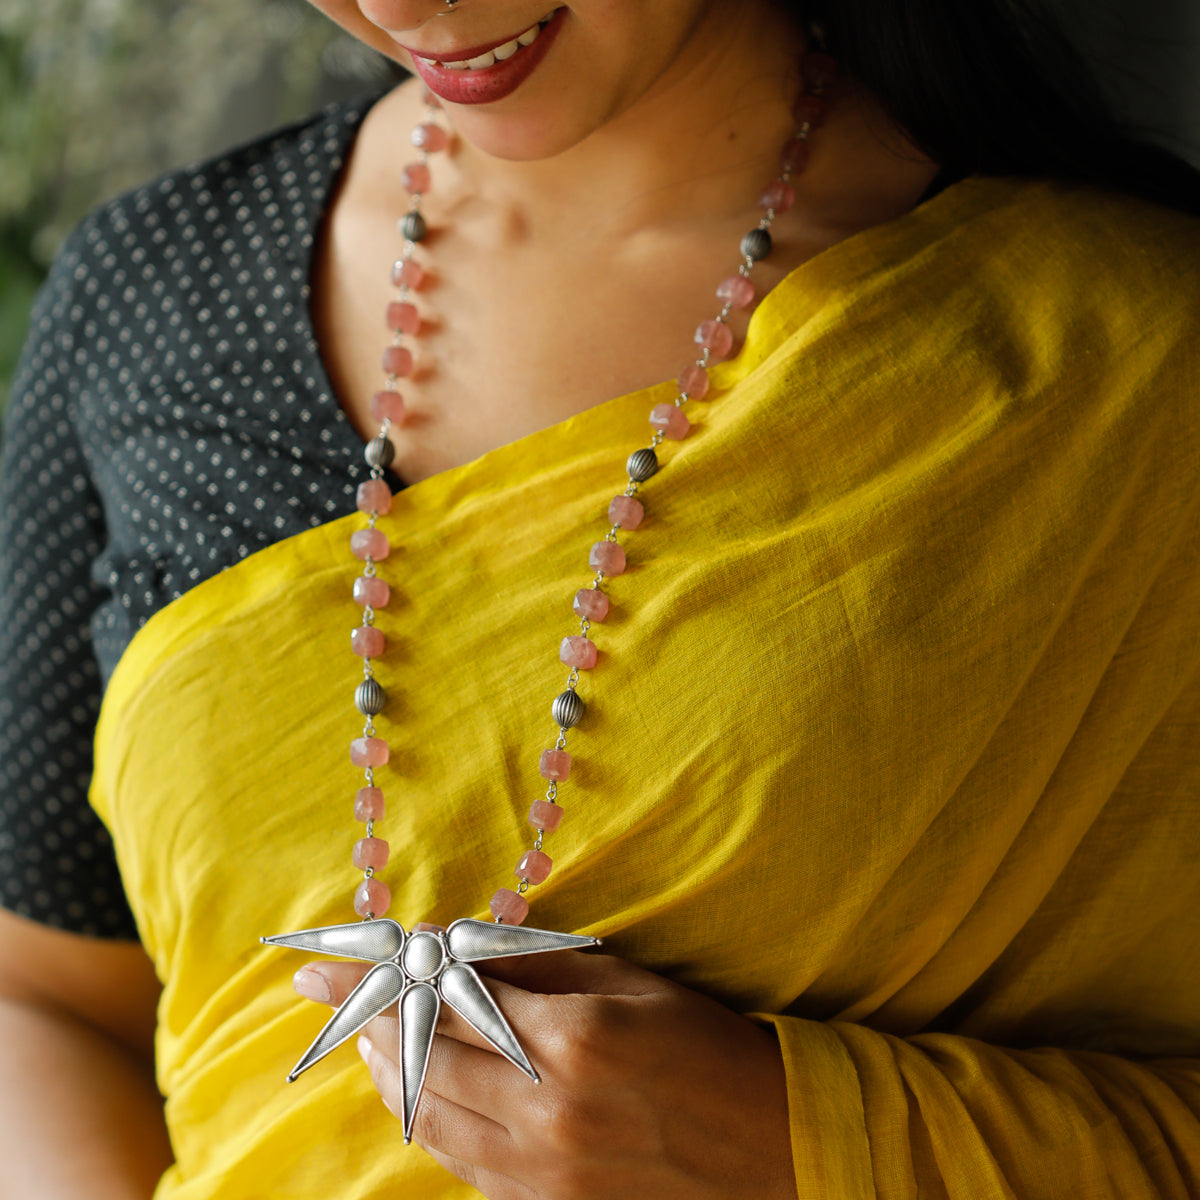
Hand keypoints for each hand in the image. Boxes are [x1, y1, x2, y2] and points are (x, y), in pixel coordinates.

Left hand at [294, 947, 797, 1199]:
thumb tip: (449, 944)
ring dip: (388, 1070)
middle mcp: (545, 1111)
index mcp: (571, 1039)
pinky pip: (461, 1163)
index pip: (444, 996)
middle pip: (422, 1058)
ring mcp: (542, 1174)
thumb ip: (531, 963)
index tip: (323, 965)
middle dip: (372, 1019)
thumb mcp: (626, 982)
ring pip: (428, 1116)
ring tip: (370, 1035)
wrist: (771, 1145)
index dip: (379, 978)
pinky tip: (417, 1089)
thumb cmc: (702, 1043)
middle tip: (342, 992)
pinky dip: (428, 1119)